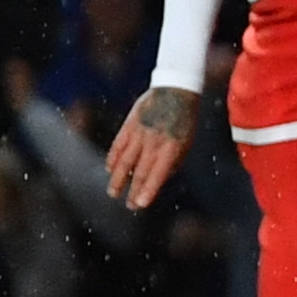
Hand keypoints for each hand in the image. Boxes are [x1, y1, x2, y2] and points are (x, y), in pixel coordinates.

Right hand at [105, 86, 197, 208]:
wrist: (174, 91)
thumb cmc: (184, 121)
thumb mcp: (186, 143)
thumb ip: (173, 162)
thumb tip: (158, 181)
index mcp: (171, 149)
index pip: (156, 175)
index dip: (147, 191)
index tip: (140, 204)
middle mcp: (153, 143)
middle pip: (139, 172)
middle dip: (133, 191)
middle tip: (129, 206)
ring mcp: (139, 134)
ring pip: (124, 162)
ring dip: (117, 179)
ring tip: (113, 193)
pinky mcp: (128, 126)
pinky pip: (117, 146)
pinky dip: (112, 159)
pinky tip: (109, 170)